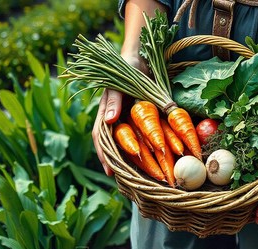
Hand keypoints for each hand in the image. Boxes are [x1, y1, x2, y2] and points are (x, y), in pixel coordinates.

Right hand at [92, 55, 147, 175]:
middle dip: (121, 163)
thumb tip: (108, 121)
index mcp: (106, 114)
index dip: (105, 155)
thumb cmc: (127, 68)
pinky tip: (156, 159)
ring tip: (142, 176)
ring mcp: (129, 121)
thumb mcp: (119, 82)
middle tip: (128, 181)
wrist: (142, 59)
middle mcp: (116, 121)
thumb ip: (114, 100)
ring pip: (129, 144)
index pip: (101, 138)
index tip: (111, 171)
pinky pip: (144, 136)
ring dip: (135, 160)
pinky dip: (148, 148)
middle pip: (115, 146)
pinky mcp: (142, 119)